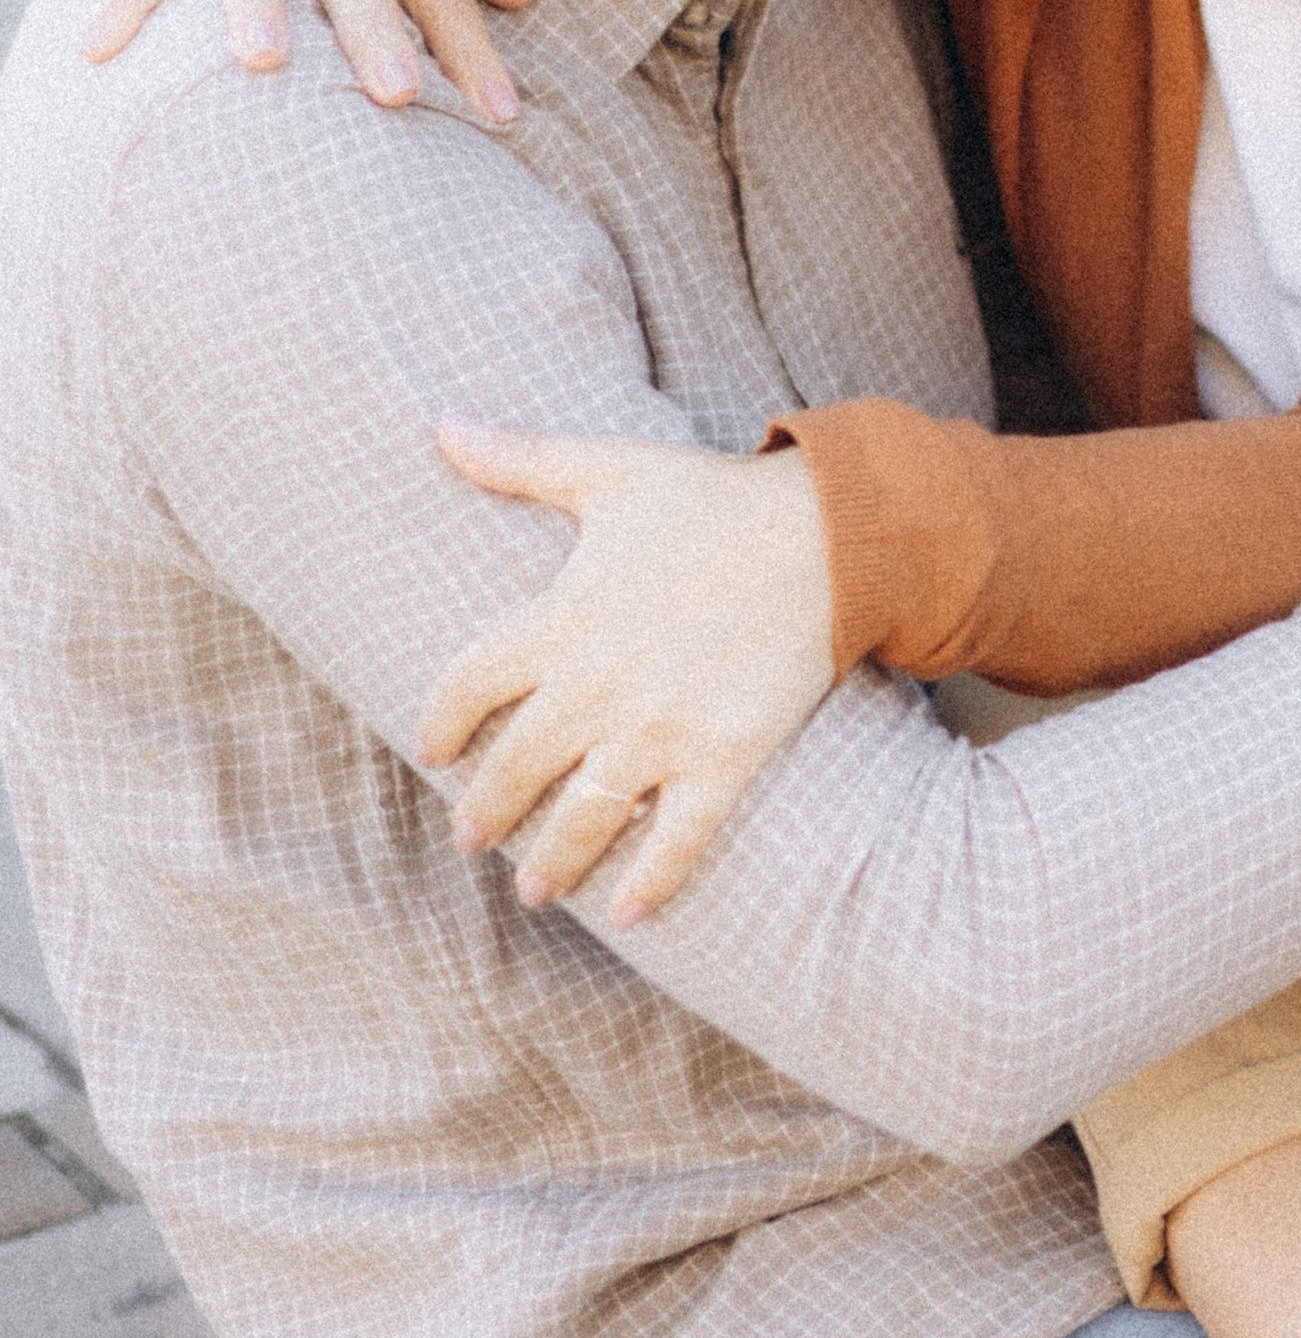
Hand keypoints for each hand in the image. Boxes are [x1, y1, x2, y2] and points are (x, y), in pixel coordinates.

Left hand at [420, 421, 834, 920]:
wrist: (833, 533)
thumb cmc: (716, 498)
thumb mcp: (613, 471)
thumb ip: (522, 459)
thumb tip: (442, 423)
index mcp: (567, 614)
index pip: (471, 681)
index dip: (442, 718)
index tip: (430, 748)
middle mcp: (603, 682)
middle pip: (517, 765)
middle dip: (484, 810)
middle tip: (467, 836)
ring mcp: (665, 727)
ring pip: (586, 815)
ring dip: (552, 860)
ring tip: (532, 888)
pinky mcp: (727, 757)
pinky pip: (680, 839)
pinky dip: (653, 881)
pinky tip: (631, 914)